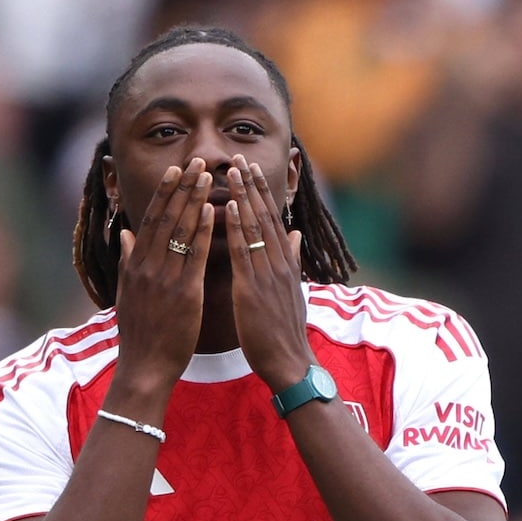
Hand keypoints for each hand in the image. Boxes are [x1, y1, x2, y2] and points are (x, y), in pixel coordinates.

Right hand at [114, 157, 214, 391]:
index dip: (164, 194)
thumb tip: (126, 234)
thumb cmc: (140, 334)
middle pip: (165, 218)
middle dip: (181, 188)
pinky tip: (212, 211)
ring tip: (206, 176)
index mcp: (135, 266)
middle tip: (196, 161)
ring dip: (194, 200)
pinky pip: (194, 256)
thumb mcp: (128, 294)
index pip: (151, 220)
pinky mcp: (183, 294)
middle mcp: (147, 267)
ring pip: (180, 231)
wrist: (145, 368)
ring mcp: (164, 279)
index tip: (175, 171)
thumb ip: (128, 261)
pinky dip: (202, 232)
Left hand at [225, 154, 311, 389]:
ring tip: (232, 171)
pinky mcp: (253, 289)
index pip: (272, 220)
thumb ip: (290, 261)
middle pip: (265, 216)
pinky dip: (237, 227)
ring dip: (242, 197)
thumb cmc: (284, 333)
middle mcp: (279, 263)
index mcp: (285, 264)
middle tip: (239, 157)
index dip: (262, 193)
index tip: (251, 169)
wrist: (290, 363)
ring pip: (255, 227)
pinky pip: (244, 253)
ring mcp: (268, 275)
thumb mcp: (291, 292)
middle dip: (252, 186)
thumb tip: (293, 235)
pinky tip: (228, 206)